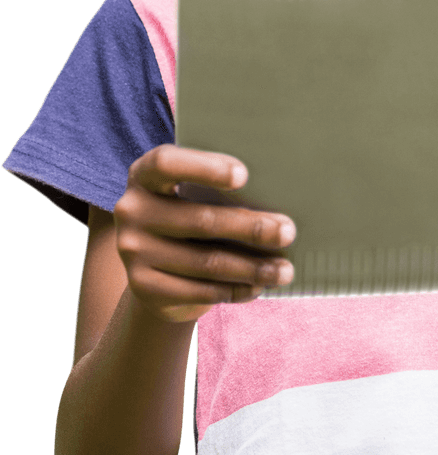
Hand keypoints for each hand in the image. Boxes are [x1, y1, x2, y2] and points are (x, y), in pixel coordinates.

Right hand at [114, 144, 295, 322]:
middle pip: (200, 220)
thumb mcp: (195, 192)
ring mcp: (133, 251)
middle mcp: (132, 210)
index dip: (205, 168)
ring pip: (206, 262)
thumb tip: (278, 193)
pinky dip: (234, 289)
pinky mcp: (143, 286)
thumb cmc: (191, 212)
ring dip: (252, 267)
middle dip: (251, 228)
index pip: (167, 163)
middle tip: (288, 232)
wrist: (157, 266)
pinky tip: (257, 286)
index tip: (244, 175)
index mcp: (145, 174)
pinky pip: (198, 290)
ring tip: (284, 269)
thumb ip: (220, 187)